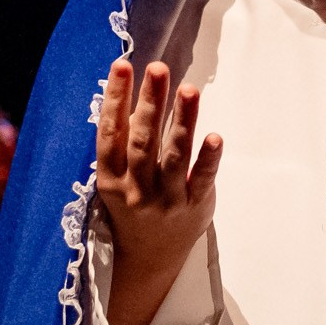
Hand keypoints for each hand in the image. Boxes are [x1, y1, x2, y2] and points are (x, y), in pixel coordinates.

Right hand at [95, 59, 222, 324]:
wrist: (150, 257)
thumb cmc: (133, 205)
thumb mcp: (117, 178)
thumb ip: (126, 141)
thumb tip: (138, 93)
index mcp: (110, 178)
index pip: (110, 133)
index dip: (115, 99)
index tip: (122, 66)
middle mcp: (136, 189)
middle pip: (143, 141)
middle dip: (151, 102)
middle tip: (158, 68)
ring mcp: (166, 199)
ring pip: (174, 156)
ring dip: (182, 121)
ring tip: (188, 89)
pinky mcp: (194, 206)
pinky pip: (202, 180)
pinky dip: (208, 158)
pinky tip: (214, 136)